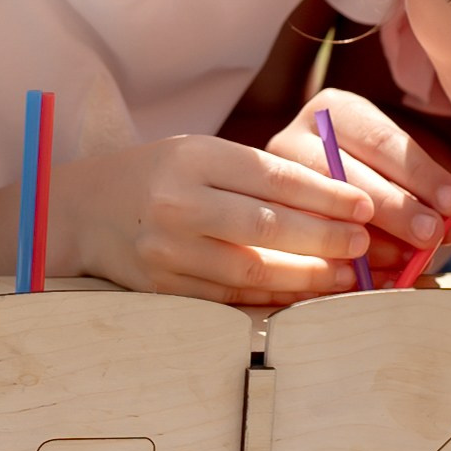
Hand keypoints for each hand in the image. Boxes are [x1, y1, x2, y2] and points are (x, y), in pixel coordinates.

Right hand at [48, 132, 394, 305]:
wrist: (86, 211)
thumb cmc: (160, 175)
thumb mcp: (201, 153)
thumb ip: (258, 173)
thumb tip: (335, 199)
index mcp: (193, 158)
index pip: (272, 177)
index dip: (324, 194)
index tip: (363, 205)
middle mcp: (178, 203)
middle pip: (265, 225)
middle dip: (324, 237)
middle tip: (364, 243)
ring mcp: (168, 250)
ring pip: (251, 269)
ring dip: (306, 276)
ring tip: (347, 276)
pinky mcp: (164, 287)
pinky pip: (230, 297)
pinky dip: (273, 298)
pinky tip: (305, 296)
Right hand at [266, 91, 450, 283]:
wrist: (326, 179)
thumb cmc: (376, 171)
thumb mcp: (399, 165)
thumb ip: (425, 190)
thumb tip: (450, 224)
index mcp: (333, 110)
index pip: (379, 140)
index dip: (419, 173)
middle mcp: (294, 138)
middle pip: (347, 174)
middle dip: (396, 209)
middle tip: (431, 234)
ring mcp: (272, 181)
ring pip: (320, 213)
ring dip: (370, 243)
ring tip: (406, 260)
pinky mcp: (265, 220)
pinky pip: (305, 247)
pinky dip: (345, 266)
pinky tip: (376, 277)